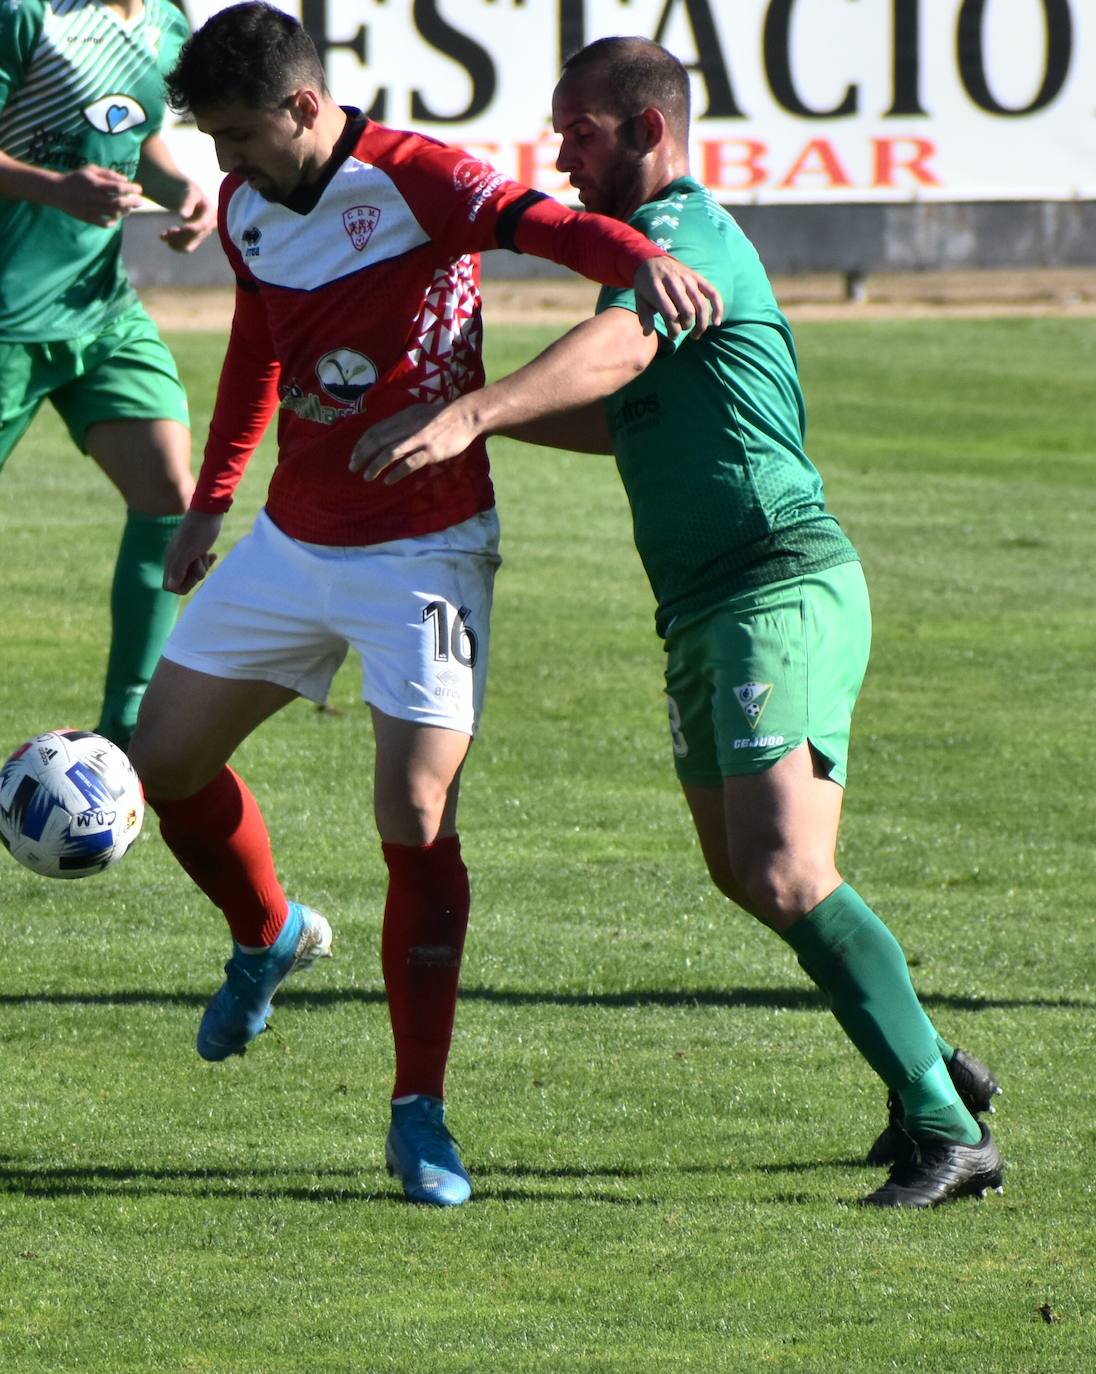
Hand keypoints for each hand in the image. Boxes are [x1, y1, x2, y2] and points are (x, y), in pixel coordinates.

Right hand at [53, 165, 143, 227]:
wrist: (58, 191)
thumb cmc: (77, 178)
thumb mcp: (91, 170)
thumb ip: (108, 173)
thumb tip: (126, 179)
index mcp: (96, 184)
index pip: (119, 188)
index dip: (131, 189)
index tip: (139, 189)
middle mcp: (95, 198)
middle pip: (119, 203)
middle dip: (133, 202)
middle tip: (140, 201)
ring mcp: (92, 209)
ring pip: (114, 214)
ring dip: (125, 212)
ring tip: (129, 208)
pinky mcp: (88, 218)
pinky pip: (105, 224)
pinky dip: (113, 221)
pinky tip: (115, 217)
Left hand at [160, 183, 216, 252]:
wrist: (189, 196)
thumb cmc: (188, 191)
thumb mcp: (189, 193)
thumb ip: (187, 203)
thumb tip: (183, 216)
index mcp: (211, 213)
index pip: (203, 225)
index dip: (191, 229)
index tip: (177, 229)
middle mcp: (210, 226)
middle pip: (195, 237)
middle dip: (179, 236)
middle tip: (164, 233)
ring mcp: (203, 234)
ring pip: (189, 246)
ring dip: (175, 243)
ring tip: (162, 236)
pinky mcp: (196, 238)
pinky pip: (186, 247)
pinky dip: (174, 245)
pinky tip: (164, 237)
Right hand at [163, 510, 221, 593]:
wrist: (208, 511)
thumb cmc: (198, 532)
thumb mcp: (189, 552)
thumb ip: (178, 569)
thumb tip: (171, 587)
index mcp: (170, 561)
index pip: (169, 586)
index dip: (182, 586)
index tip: (191, 574)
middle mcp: (175, 559)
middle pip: (183, 581)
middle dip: (195, 575)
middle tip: (199, 560)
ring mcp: (186, 555)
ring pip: (194, 573)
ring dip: (203, 566)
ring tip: (204, 553)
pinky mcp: (196, 550)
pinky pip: (201, 564)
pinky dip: (207, 561)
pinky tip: (213, 554)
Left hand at [349, 402, 474, 484]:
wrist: (466, 416)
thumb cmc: (443, 416)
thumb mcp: (417, 413)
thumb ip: (402, 423)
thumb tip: (386, 434)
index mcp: (402, 417)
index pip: (374, 430)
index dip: (361, 444)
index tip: (354, 455)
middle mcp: (406, 427)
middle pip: (377, 441)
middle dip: (362, 456)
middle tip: (353, 468)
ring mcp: (418, 440)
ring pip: (389, 453)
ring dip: (375, 466)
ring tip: (367, 476)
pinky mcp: (430, 452)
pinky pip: (409, 463)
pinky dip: (396, 473)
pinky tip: (388, 480)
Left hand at [632, 256, 723, 339]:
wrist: (651, 260)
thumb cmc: (645, 285)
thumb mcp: (639, 299)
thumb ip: (644, 316)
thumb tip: (647, 333)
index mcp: (656, 287)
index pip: (670, 313)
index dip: (673, 329)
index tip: (672, 336)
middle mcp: (674, 281)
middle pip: (687, 310)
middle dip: (685, 326)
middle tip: (680, 332)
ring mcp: (687, 278)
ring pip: (701, 304)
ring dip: (701, 324)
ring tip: (695, 335)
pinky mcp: (697, 277)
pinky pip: (712, 293)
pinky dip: (718, 308)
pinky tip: (716, 322)